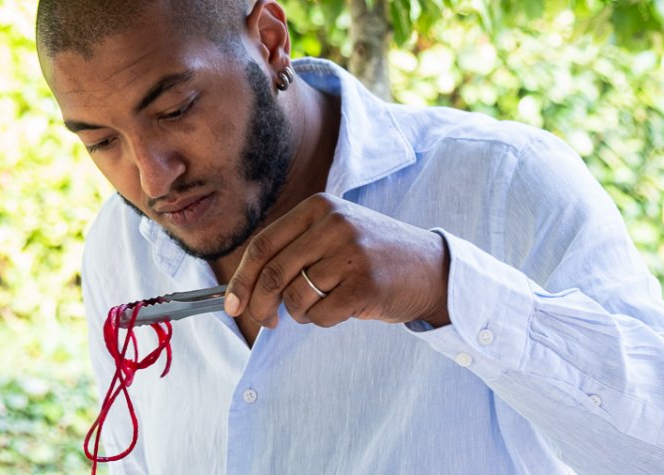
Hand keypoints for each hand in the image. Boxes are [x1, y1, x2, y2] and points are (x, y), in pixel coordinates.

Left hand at [224, 193, 450, 328]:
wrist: (431, 268)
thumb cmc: (371, 256)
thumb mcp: (333, 234)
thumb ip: (292, 249)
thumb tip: (241, 288)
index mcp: (318, 207)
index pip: (262, 245)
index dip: (240, 279)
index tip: (232, 304)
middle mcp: (334, 224)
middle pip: (272, 274)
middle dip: (260, 305)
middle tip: (267, 320)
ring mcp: (351, 253)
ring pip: (295, 298)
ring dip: (299, 313)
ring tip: (320, 305)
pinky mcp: (365, 285)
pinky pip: (321, 315)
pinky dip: (322, 321)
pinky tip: (341, 310)